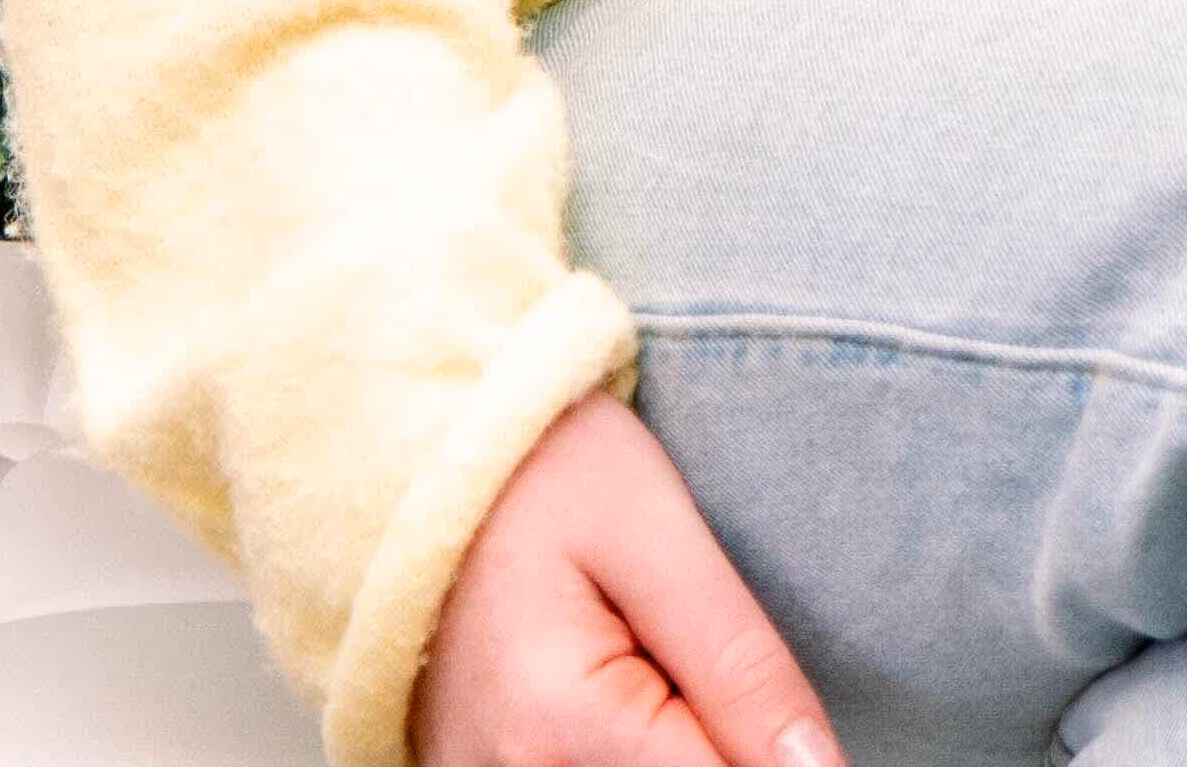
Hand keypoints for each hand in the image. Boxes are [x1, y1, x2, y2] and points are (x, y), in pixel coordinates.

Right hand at [414, 393, 838, 766]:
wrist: (408, 450)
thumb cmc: (538, 470)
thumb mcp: (656, 535)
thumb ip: (741, 665)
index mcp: (561, 725)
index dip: (778, 754)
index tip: (769, 698)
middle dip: (718, 743)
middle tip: (687, 648)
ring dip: (671, 742)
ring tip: (645, 656)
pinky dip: (622, 746)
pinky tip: (618, 688)